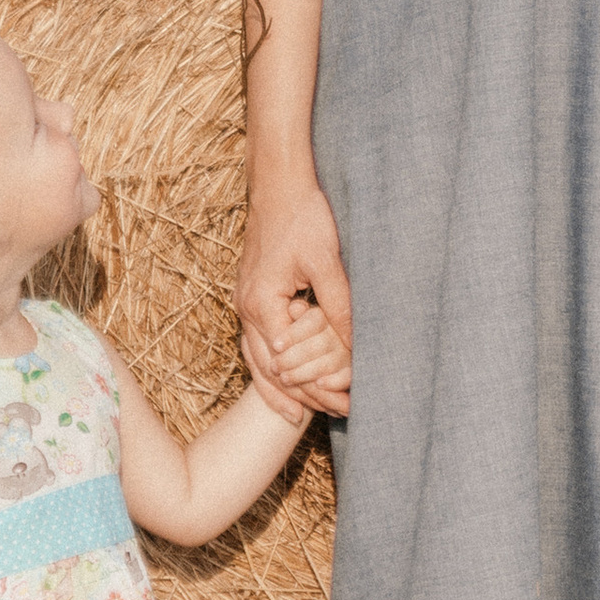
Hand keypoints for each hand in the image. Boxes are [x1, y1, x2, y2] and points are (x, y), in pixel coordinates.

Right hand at [238, 179, 352, 420]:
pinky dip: (271, 366)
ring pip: (257, 360)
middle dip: (302, 395)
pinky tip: (286, 378)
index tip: (344, 402)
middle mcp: (246, 309)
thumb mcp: (326, 261)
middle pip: (268, 370)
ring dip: (282, 388)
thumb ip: (339, 306)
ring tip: (304, 415)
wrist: (277, 184)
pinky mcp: (252, 297)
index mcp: (261, 303)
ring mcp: (245, 304)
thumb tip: (354, 347)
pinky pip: (257, 343)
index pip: (286, 363)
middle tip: (338, 414)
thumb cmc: (302, 216)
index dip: (315, 386)